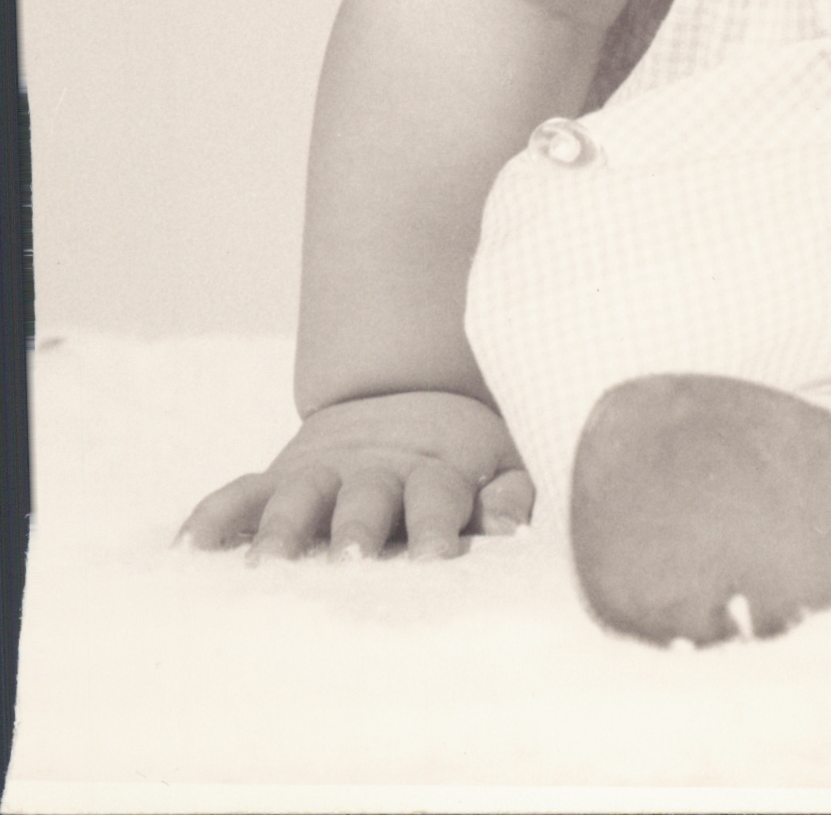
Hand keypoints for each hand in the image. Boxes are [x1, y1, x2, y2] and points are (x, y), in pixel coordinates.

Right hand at [179, 390, 532, 561]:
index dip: (436, 527)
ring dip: (283, 528)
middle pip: (365, 497)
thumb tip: (514, 527)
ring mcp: (324, 471)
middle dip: (355, 530)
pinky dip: (216, 516)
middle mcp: (375, 470)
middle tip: (348, 561)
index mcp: (435, 469)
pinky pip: (242, 493)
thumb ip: (509, 495)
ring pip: (299, 496)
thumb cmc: (461, 456)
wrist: (406, 391)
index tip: (435, 560)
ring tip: (265, 565)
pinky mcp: (281, 476)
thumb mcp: (499, 464)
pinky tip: (190, 547)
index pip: (437, 496)